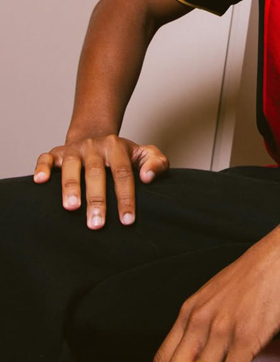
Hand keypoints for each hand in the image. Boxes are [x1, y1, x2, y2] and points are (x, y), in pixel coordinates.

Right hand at [33, 135, 168, 228]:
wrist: (96, 137)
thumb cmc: (122, 155)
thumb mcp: (144, 153)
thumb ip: (156, 162)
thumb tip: (148, 178)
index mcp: (117, 147)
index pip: (123, 173)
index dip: (125, 197)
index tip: (127, 220)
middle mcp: (94, 147)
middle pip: (96, 173)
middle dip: (97, 199)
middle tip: (97, 224)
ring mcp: (74, 149)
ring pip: (71, 167)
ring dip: (70, 187)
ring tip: (70, 208)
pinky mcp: (56, 152)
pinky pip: (46, 158)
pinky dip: (42, 168)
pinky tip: (40, 181)